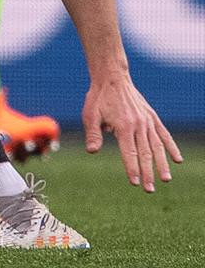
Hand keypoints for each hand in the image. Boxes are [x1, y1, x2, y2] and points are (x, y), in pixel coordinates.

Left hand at [82, 72, 181, 190]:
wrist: (112, 77)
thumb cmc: (99, 97)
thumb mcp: (90, 114)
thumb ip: (93, 133)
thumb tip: (92, 151)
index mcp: (123, 126)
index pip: (129, 153)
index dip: (132, 169)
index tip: (135, 183)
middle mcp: (138, 125)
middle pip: (145, 153)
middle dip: (147, 172)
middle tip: (149, 190)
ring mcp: (147, 121)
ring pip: (157, 146)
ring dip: (162, 164)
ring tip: (165, 179)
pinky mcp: (152, 117)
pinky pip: (164, 134)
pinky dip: (172, 147)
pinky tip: (178, 160)